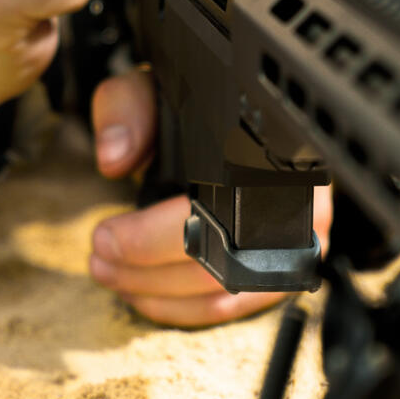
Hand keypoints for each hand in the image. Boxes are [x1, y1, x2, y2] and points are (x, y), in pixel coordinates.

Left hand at [87, 70, 334, 326]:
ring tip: (112, 274)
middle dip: (146, 272)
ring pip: (224, 293)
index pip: (214, 214)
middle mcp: (300, 202)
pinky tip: (143, 292)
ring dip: (158, 294)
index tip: (106, 237)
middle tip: (99, 260)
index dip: (152, 239)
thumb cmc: (194, 112)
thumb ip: (127, 109)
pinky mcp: (285, 271)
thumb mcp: (156, 90)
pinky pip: (233, 307)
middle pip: (218, 265)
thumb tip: (115, 158)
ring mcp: (300, 243)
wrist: (231, 124)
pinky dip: (181, 308)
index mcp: (272, 154)